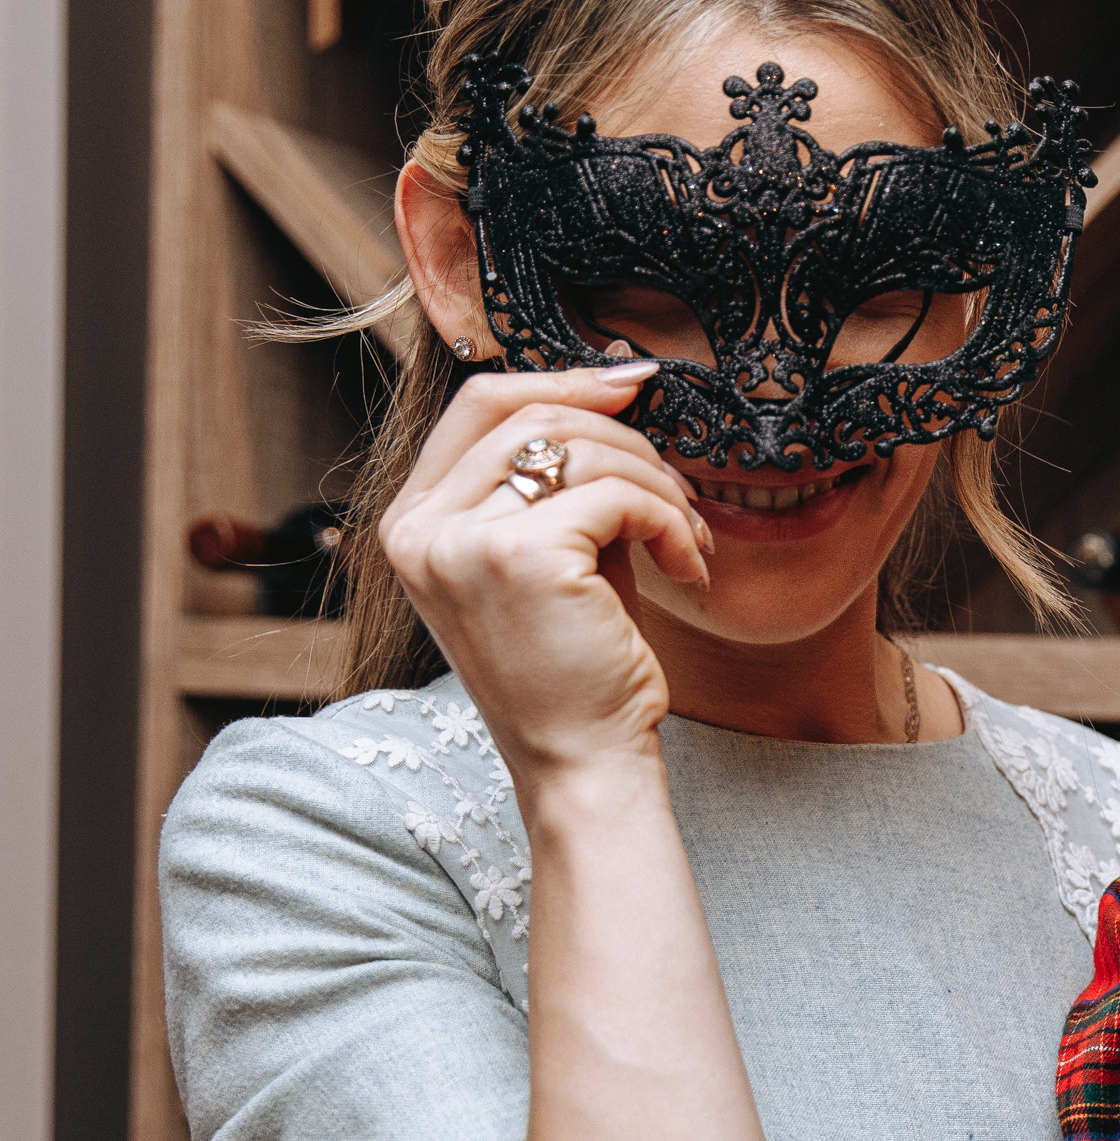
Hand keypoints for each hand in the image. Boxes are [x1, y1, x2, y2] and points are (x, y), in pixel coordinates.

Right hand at [378, 360, 711, 784]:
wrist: (584, 763)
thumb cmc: (577, 668)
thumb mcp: (551, 554)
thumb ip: (556, 478)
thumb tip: (614, 380)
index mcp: (411, 522)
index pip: (478, 402)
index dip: (560, 378)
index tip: (632, 382)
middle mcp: (419, 528)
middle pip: (532, 412)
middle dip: (625, 438)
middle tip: (678, 490)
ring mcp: (461, 540)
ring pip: (580, 447)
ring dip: (656, 483)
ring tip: (687, 538)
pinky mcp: (522, 556)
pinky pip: (616, 493)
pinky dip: (668, 519)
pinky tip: (688, 566)